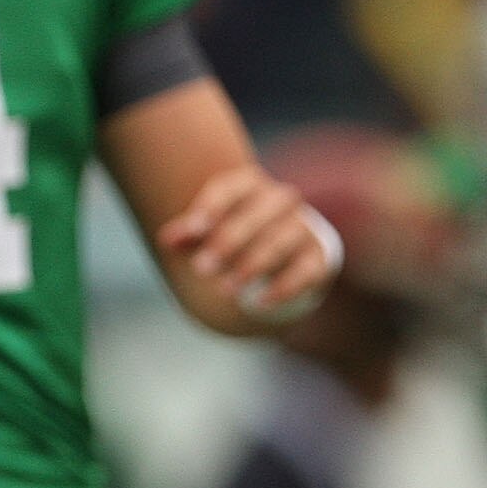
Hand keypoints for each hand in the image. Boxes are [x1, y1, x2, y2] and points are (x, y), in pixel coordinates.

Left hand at [159, 165, 334, 321]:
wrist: (279, 253)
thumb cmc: (234, 234)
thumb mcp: (208, 229)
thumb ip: (189, 232)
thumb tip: (167, 240)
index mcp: (250, 185)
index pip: (231, 188)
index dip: (212, 207)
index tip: (193, 230)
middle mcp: (280, 200)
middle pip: (256, 215)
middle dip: (228, 242)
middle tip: (201, 268)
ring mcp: (303, 227)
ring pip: (280, 241)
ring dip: (252, 265)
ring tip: (225, 290)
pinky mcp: (319, 256)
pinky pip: (306, 270)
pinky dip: (284, 287)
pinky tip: (260, 303)